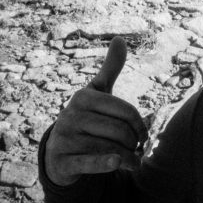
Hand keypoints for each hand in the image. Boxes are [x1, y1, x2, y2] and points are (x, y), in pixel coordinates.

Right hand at [44, 37, 148, 186]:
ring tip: (134, 162)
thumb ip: (110, 68)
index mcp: (83, 97)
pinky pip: (89, 163)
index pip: (126, 111)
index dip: (141, 125)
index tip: (144, 135)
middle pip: (120, 132)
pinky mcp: (62, 161)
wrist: (59, 153)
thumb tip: (120, 38)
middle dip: (134, 143)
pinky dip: (105, 163)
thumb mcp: (97, 93)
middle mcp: (70, 115)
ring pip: (110, 149)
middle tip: (138, 150)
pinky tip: (117, 164)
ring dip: (128, 159)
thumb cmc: (86, 118)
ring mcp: (64, 138)